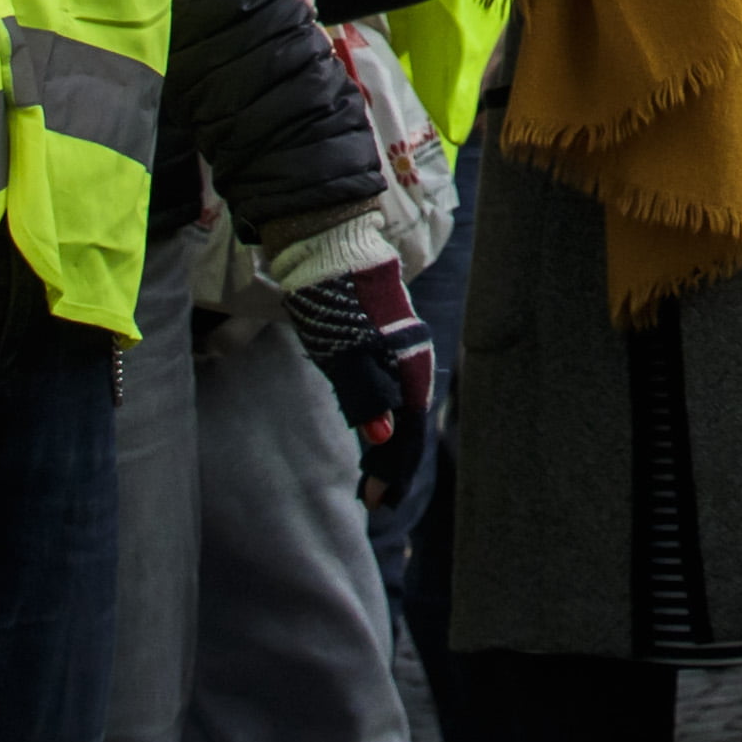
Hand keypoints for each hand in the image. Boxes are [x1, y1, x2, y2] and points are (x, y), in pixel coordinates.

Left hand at [282, 255, 436, 508]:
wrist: (329, 241)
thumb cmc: (332, 296)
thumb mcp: (342, 349)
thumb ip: (365, 393)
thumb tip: (384, 438)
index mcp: (408, 363)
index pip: (409, 430)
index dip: (396, 468)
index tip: (378, 500)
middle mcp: (412, 358)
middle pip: (410, 422)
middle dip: (394, 462)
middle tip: (373, 495)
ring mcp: (401, 348)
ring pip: (403, 407)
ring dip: (389, 443)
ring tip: (370, 472)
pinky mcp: (386, 340)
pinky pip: (394, 390)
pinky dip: (384, 418)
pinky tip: (371, 427)